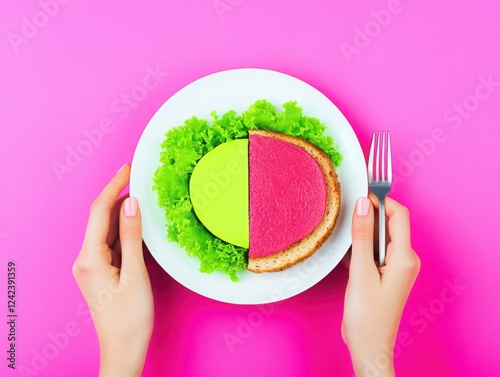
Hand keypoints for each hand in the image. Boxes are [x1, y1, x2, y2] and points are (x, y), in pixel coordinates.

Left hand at [72, 164, 153, 376]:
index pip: (99, 211)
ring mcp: (92, 265)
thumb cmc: (130, 318)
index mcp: (90, 258)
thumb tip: (131, 203)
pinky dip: (124, 230)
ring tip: (143, 198)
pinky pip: (112, 242)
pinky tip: (138, 225)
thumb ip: (131, 236)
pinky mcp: (101, 270)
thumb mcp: (136, 273)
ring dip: (123, 212)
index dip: (114, 186)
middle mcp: (85, 259)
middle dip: (119, 195)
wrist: (124, 348)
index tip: (128, 169)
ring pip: (107, 229)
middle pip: (101, 218)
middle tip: (140, 178)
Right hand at [342, 195, 419, 376]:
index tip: (359, 195)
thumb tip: (362, 204)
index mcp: (404, 257)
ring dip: (365, 229)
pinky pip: (376, 249)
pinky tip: (347, 249)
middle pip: (391, 223)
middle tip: (348, 211)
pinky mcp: (386, 273)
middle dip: (371, 213)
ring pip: (382, 236)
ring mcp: (396, 266)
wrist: (369, 345)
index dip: (380, 200)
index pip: (398, 215)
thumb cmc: (367, 315)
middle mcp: (405, 259)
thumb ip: (361, 236)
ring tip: (345, 230)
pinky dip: (363, 244)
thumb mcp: (360, 271)